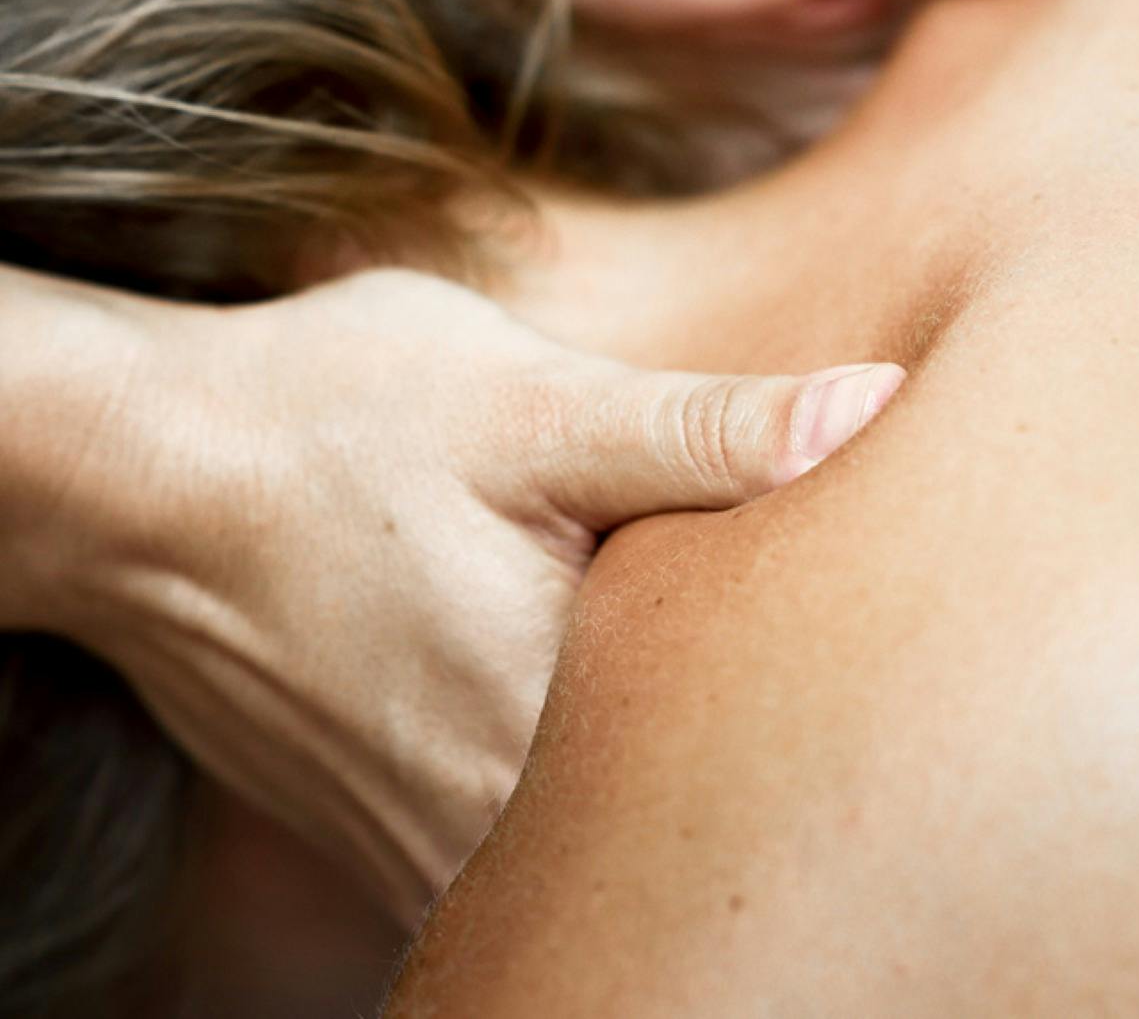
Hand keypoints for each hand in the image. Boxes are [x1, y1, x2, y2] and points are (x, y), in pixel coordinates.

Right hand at [35, 269, 901, 923]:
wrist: (147, 478)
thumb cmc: (345, 419)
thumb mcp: (539, 401)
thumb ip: (710, 432)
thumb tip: (878, 410)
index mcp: (552, 729)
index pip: (749, 749)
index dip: (816, 683)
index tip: (846, 625)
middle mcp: (485, 827)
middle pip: (676, 805)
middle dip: (734, 731)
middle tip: (760, 627)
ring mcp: (426, 851)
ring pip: (593, 833)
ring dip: (648, 759)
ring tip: (655, 653)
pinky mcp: (385, 836)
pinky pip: (515, 836)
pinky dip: (565, 774)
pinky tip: (555, 680)